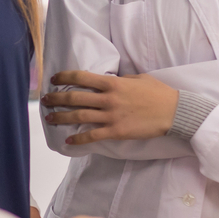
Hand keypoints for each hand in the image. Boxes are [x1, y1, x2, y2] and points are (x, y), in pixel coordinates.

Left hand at [41, 70, 178, 143]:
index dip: (64, 77)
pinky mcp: (116, 132)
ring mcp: (111, 116)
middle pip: (75, 98)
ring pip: (79, 117)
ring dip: (61, 117)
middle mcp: (108, 99)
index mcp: (113, 83)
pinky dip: (78, 138)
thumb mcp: (137, 78)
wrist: (174, 112)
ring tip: (50, 118)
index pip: (81, 77)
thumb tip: (107, 81)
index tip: (54, 79)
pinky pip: (92, 136)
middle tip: (45, 100)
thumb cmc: (158, 93)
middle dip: (56, 98)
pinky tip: (68, 140)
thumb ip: (120, 80)